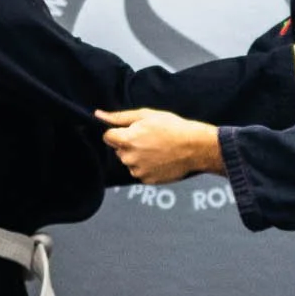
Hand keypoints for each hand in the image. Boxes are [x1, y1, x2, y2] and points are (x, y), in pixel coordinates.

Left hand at [97, 108, 220, 184]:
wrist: (195, 147)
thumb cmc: (172, 127)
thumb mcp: (146, 115)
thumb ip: (119, 117)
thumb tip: (99, 115)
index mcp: (126, 140)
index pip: (108, 137)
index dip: (119, 132)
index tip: (132, 130)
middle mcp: (129, 158)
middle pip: (119, 150)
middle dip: (129, 144)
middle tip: (149, 138)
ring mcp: (138, 171)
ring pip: (129, 161)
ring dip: (138, 156)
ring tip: (157, 149)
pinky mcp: (147, 180)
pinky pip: (140, 172)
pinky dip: (147, 166)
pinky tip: (160, 159)